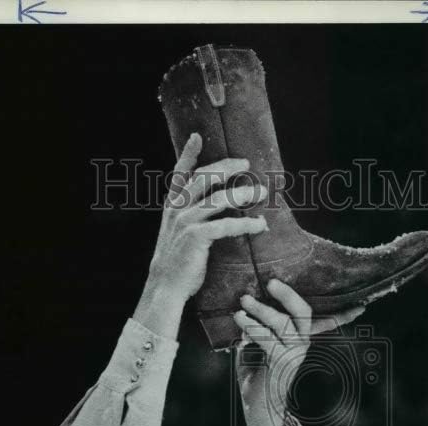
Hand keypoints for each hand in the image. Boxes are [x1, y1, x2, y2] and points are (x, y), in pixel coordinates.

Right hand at [134, 134, 267, 336]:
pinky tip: (260, 225)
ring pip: (219, 198)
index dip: (188, 154)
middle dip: (227, 167)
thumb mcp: (177, 234)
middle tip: (246, 164)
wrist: (166, 286)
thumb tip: (215, 207)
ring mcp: (186, 222)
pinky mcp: (197, 237)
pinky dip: (246, 223)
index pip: (179, 174)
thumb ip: (190, 217)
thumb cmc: (177, 262)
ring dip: (244, 194)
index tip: (197, 136)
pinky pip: (226, 224)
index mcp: (171, 206)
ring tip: (261, 193)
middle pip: (204, 178)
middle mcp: (177, 209)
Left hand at [233, 279, 365, 425]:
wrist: (258, 408)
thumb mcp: (255, 347)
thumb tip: (246, 307)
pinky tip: (239, 319)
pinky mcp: (281, 362)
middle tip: (271, 282)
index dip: (343, 314)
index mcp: (300, 338)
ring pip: (283, 322)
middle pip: (303, 312)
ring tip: (244, 301)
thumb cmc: (255, 376)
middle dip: (288, 295)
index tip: (361, 306)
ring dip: (261, 310)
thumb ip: (256, 328)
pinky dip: (252, 327)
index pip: (325, 322)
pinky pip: (268, 338)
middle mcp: (301, 344)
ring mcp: (294, 353)